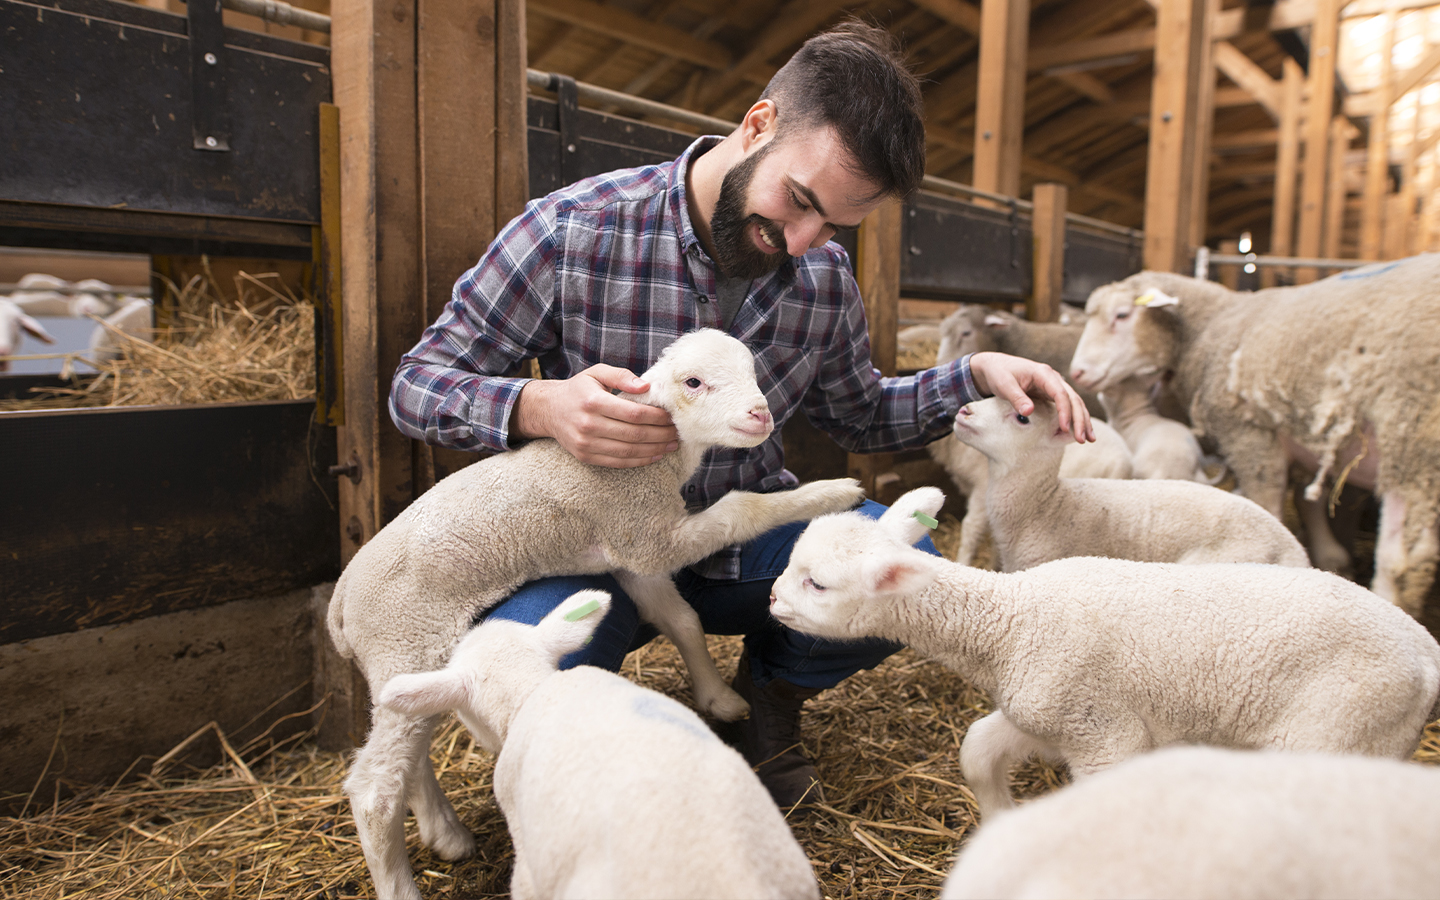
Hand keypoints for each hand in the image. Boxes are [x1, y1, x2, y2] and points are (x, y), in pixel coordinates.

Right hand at [511, 364, 679, 466]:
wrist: (549, 410)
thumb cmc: (579, 389)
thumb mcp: (597, 373)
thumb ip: (622, 375)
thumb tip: (646, 386)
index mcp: (593, 402)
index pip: (634, 413)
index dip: (657, 417)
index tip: (672, 416)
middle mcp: (588, 424)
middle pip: (634, 434)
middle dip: (661, 434)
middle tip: (678, 432)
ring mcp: (585, 443)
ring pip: (628, 451)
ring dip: (654, 450)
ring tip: (671, 444)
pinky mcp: (585, 456)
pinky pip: (618, 462)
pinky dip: (639, 461)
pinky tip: (654, 455)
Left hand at [969, 351, 1093, 442]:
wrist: (995, 367)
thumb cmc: (998, 374)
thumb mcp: (1004, 384)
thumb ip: (1016, 397)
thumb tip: (1029, 412)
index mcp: (1043, 373)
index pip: (1060, 393)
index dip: (1065, 411)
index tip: (1065, 429)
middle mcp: (1053, 379)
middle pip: (1073, 399)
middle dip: (1080, 419)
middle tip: (1082, 439)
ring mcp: (1054, 386)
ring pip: (1074, 403)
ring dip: (1083, 420)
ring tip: (1090, 439)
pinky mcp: (1051, 394)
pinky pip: (1067, 406)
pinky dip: (1075, 418)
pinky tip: (1081, 432)